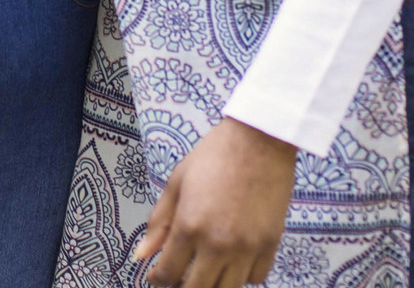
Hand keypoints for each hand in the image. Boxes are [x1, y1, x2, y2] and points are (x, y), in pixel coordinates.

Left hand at [135, 116, 298, 287]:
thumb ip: (158, 223)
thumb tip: (141, 255)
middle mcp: (218, 243)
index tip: (157, 276)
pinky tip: (234, 259)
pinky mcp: (271, 244)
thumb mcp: (176, 183)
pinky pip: (256, 278)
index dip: (158, 279)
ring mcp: (248, 247)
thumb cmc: (215, 155)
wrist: (259, 140)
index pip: (168, 274)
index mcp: (190, 226)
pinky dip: (243, 275)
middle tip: (180, 274)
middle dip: (183, 286)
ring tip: (206, 268)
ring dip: (214, 283)